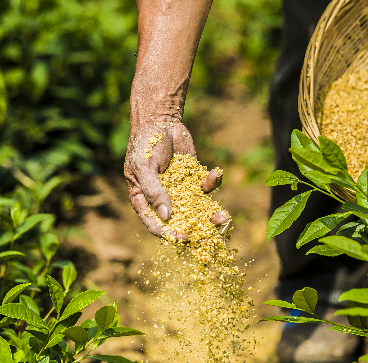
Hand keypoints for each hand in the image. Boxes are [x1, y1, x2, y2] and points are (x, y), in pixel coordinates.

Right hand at [124, 120, 229, 238]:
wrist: (160, 121)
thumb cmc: (145, 144)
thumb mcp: (144, 167)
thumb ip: (154, 191)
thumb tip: (166, 216)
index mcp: (145, 201)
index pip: (156, 223)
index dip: (169, 233)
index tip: (184, 237)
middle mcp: (163, 199)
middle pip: (179, 220)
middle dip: (197, 229)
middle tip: (211, 236)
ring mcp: (180, 190)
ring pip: (197, 208)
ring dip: (211, 213)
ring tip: (224, 217)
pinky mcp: (194, 178)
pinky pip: (206, 186)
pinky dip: (213, 181)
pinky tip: (216, 173)